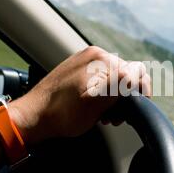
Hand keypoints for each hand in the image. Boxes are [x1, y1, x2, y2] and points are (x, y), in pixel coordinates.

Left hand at [8, 46, 150, 143]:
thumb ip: (120, 85)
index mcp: (101, 59)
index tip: (135, 110)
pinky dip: (103, 95)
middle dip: (125, 97)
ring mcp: (85, 62)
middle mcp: (94, 55)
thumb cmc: (61, 113)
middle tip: (114, 117)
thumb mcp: (96, 102)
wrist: (32, 117)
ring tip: (104, 115)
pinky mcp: (78, 70)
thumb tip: (139, 75)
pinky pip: (101, 80)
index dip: (141, 91)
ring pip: (114, 79)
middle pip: (126, 75)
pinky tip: (95, 109)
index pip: (137, 70)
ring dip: (115, 98)